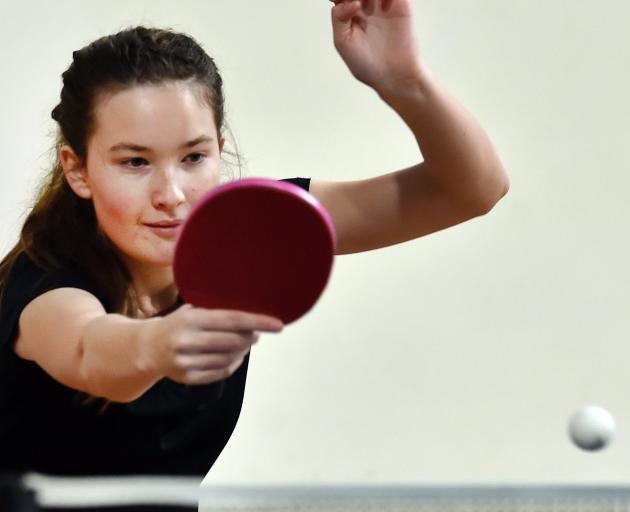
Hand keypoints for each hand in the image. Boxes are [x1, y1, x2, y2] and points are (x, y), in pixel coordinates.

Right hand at [143, 304, 283, 385]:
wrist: (147, 348)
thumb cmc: (179, 323)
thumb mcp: (192, 309)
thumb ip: (217, 309)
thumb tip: (254, 311)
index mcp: (190, 319)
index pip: (232, 319)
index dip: (258, 322)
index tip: (278, 325)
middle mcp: (186, 340)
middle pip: (233, 341)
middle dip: (251, 337)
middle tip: (257, 333)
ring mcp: (185, 362)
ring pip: (229, 358)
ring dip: (243, 351)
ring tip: (245, 343)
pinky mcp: (187, 378)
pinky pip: (221, 372)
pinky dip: (233, 364)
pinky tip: (235, 356)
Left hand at [329, 0, 423, 94]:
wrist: (393, 75)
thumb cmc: (365, 63)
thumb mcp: (343, 42)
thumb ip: (339, 18)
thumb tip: (350, 0)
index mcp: (347, 13)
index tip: (340, 2)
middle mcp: (364, 5)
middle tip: (357, 5)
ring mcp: (382, 3)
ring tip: (367, 7)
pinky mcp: (400, 4)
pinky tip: (383, 6)